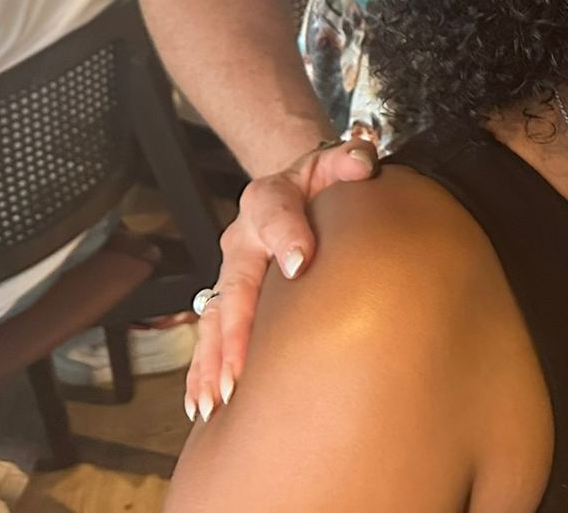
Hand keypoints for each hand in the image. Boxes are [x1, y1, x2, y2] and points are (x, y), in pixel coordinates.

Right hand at [183, 135, 378, 422]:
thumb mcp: (334, 163)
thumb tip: (365, 163)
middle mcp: (241, 241)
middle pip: (236, 284)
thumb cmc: (320, 185)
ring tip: (219, 399)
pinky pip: (208, 339)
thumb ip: (349, 160)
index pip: (274, 213)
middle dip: (237, 329)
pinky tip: (202, 406)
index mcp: (268, 201)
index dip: (286, 235)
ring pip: (214, 319)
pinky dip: (203, 373)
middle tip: (243, 367)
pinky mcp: (226, 302)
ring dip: (215, 361)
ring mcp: (230, 275)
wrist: (296, 189)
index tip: (300, 263)